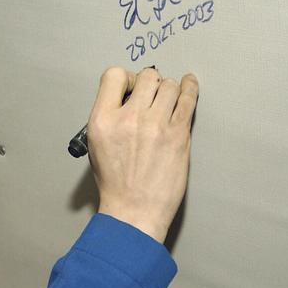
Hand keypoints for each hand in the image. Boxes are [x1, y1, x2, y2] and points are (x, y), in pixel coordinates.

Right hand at [87, 66, 198, 243]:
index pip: (114, 76)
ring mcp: (156, 125)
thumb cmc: (117, 185)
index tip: (133, 87)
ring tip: (170, 95)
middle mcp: (129, 118)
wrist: (135, 212)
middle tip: (152, 94)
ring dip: (169, 88)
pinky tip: (189, 84)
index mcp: (103, 120)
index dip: (126, 78)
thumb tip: (129, 99)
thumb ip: (109, 118)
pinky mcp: (179, 135)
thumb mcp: (97, 146)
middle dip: (150, 83)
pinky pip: (188, 99)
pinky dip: (190, 87)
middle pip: (146, 77)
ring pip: (169, 85)